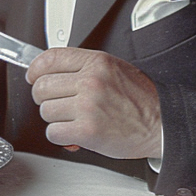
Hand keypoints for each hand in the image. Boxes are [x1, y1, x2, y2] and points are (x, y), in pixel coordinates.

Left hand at [25, 47, 162, 159]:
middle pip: (41, 87)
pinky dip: (61, 137)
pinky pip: (53, 133)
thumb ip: (83, 68)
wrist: (163, 125)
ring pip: (45, 111)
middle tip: (59, 105)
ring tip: (74, 120)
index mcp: (97, 63)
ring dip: (56, 119)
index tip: (33, 77)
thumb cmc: (140, 100)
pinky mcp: (87, 130)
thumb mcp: (115, 70)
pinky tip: (75, 134)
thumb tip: (49, 72)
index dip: (35, 70)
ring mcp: (88, 106)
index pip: (49, 58)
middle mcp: (91, 81)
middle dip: (46, 99)